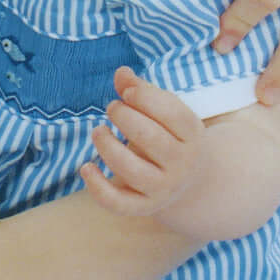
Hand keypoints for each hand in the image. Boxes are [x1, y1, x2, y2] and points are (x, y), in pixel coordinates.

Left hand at [80, 68, 206, 223]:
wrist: (189, 182)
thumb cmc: (169, 135)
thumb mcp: (164, 112)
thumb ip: (142, 91)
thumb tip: (121, 73)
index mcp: (192, 135)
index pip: (173, 113)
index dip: (146, 98)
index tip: (128, 93)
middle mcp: (181, 164)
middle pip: (150, 138)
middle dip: (124, 117)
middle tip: (112, 108)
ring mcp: (163, 188)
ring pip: (131, 170)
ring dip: (108, 146)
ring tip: (98, 131)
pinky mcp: (143, 206)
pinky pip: (118, 203)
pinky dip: (97, 187)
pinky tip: (86, 167)